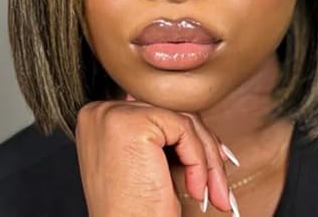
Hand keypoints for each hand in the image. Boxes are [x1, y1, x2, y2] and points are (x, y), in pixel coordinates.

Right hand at [75, 95, 232, 216]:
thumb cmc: (135, 209)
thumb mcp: (143, 160)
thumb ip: (157, 130)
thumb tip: (189, 110)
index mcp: (98, 117)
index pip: (156, 111)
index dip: (187, 137)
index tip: (212, 160)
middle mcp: (100, 110)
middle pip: (170, 112)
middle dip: (202, 147)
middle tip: (219, 180)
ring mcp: (113, 114)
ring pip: (181, 119)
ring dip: (207, 158)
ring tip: (214, 191)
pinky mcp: (133, 123)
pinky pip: (184, 129)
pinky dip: (198, 161)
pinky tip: (196, 189)